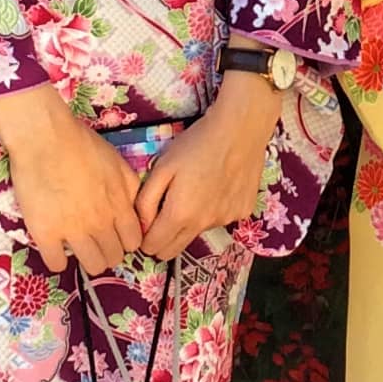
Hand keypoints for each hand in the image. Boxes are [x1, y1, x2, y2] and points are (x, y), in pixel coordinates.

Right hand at [0, 83, 143, 274]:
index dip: (125, 241)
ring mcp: (73, 231)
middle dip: (108, 251)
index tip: (115, 235)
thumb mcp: (118, 163)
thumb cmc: (82, 145)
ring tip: (78, 247)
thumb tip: (137, 211)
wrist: (45, 137)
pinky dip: (57, 260)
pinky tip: (55, 247)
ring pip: (92, 266)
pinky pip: (57, 264)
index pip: (133, 242)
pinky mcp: (45, 234)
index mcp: (119, 206)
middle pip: (114, 257)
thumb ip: (131, 189)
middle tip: (96, 241)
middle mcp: (101, 223)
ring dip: (88, 259)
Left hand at [133, 73, 280, 260]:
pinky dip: (213, 209)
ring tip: (196, 188)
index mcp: (180, 214)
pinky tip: (217, 185)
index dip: (144, 238)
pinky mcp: (242, 212)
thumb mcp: (162, 167)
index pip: (153, 249)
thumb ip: (146, 201)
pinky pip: (219, 219)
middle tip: (163, 212)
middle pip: (173, 251)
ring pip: (196, 232)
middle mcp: (204, 225)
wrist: (240, 129)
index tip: (146, 222)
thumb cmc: (196, 144)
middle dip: (162, 238)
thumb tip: (140, 225)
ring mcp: (226, 220)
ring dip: (190, 221)